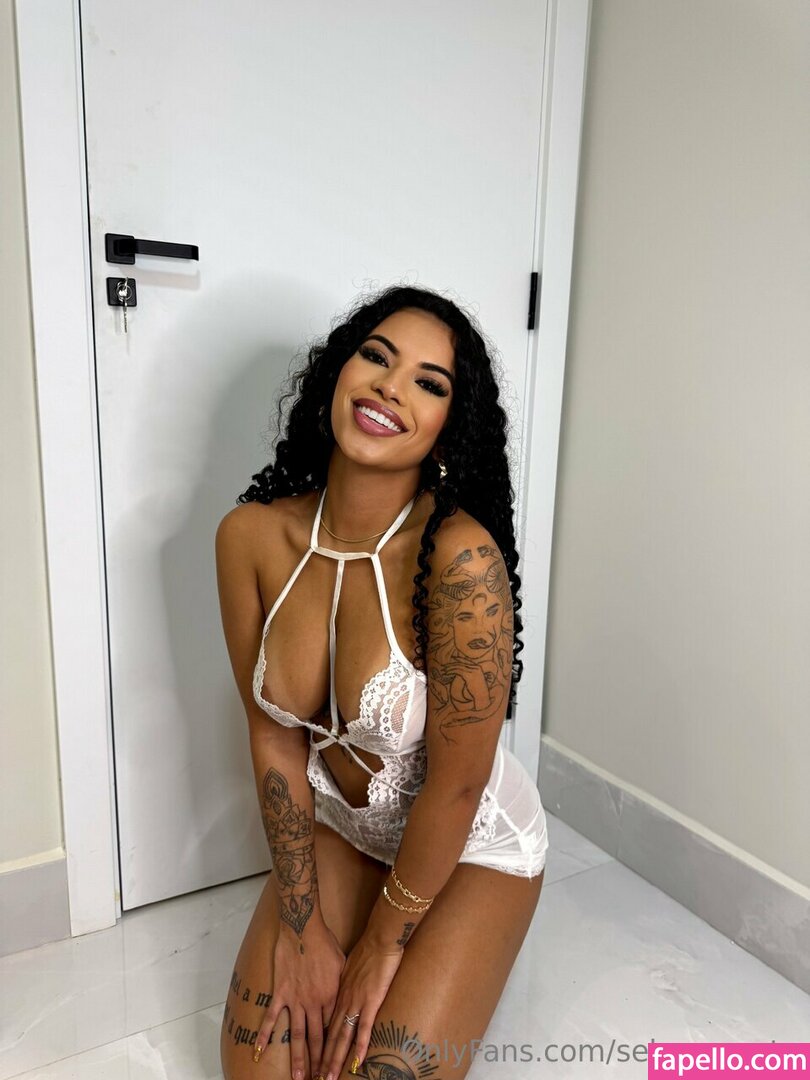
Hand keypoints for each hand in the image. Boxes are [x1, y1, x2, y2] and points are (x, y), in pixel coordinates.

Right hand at [254, 920, 345, 1079]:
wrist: (304, 928)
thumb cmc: (325, 943)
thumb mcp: (341, 965)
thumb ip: (340, 986)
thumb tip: (342, 999)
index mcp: (331, 997)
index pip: (333, 1029)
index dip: (334, 1049)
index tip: (335, 1066)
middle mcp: (314, 1003)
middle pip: (316, 1039)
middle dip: (318, 1063)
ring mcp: (296, 999)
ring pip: (297, 1035)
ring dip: (297, 1058)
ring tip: (297, 1078)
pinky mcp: (280, 993)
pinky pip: (271, 1018)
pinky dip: (264, 1036)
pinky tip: (259, 1052)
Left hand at [317, 933, 403, 1079]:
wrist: (379, 939)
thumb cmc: (365, 950)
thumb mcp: (347, 967)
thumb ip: (342, 982)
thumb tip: (340, 990)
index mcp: (335, 994)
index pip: (324, 1025)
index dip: (318, 1046)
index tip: (312, 1061)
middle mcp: (341, 1001)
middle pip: (329, 1036)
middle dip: (322, 1060)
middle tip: (315, 1079)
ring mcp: (354, 1002)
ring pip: (341, 1037)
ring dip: (334, 1059)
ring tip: (327, 1078)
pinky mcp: (370, 1001)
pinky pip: (364, 1028)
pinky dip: (360, 1047)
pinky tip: (356, 1062)